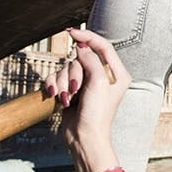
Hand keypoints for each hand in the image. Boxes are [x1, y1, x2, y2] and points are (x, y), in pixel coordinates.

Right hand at [44, 27, 129, 171]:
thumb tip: (81, 46)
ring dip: (62, 83)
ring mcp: (85, 84)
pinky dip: (54, 86)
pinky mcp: (71, 91)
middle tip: (76, 90)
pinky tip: (56, 98)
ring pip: (66, 68)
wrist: (84, 139)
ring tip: (67, 99)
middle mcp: (102, 76)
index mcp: (116, 73)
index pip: (103, 46)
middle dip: (72, 73)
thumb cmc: (97, 115)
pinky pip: (57, 78)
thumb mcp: (99, 82)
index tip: (71, 32)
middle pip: (80, 58)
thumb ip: (90, 60)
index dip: (87, 36)